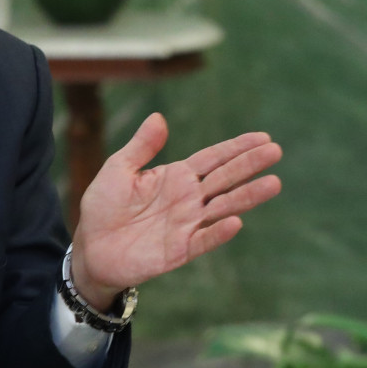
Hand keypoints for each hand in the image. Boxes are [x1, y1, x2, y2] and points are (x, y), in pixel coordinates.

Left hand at [71, 114, 282, 308]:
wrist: (91, 248)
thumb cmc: (104, 207)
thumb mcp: (118, 169)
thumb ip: (141, 146)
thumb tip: (159, 117)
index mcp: (177, 177)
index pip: (213, 158)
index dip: (237, 147)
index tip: (262, 137)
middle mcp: (189, 199)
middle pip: (225, 178)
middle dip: (250, 165)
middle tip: (276, 151)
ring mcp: (187, 225)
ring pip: (223, 207)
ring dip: (248, 196)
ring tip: (274, 183)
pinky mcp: (179, 251)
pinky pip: (203, 240)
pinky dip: (218, 233)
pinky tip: (236, 222)